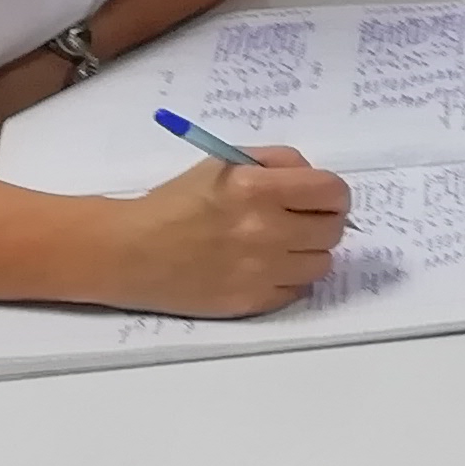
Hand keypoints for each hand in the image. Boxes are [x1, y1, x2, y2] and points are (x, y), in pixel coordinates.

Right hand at [100, 148, 349, 315]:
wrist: (130, 251)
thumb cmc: (176, 201)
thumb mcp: (225, 163)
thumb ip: (278, 162)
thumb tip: (317, 180)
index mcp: (256, 189)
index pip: (333, 192)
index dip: (333, 193)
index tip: (320, 197)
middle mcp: (265, 231)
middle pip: (334, 230)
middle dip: (322, 221)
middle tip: (300, 219)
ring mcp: (260, 271)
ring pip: (322, 263)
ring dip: (308, 252)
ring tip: (280, 245)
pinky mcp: (252, 302)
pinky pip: (298, 290)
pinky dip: (289, 279)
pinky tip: (264, 267)